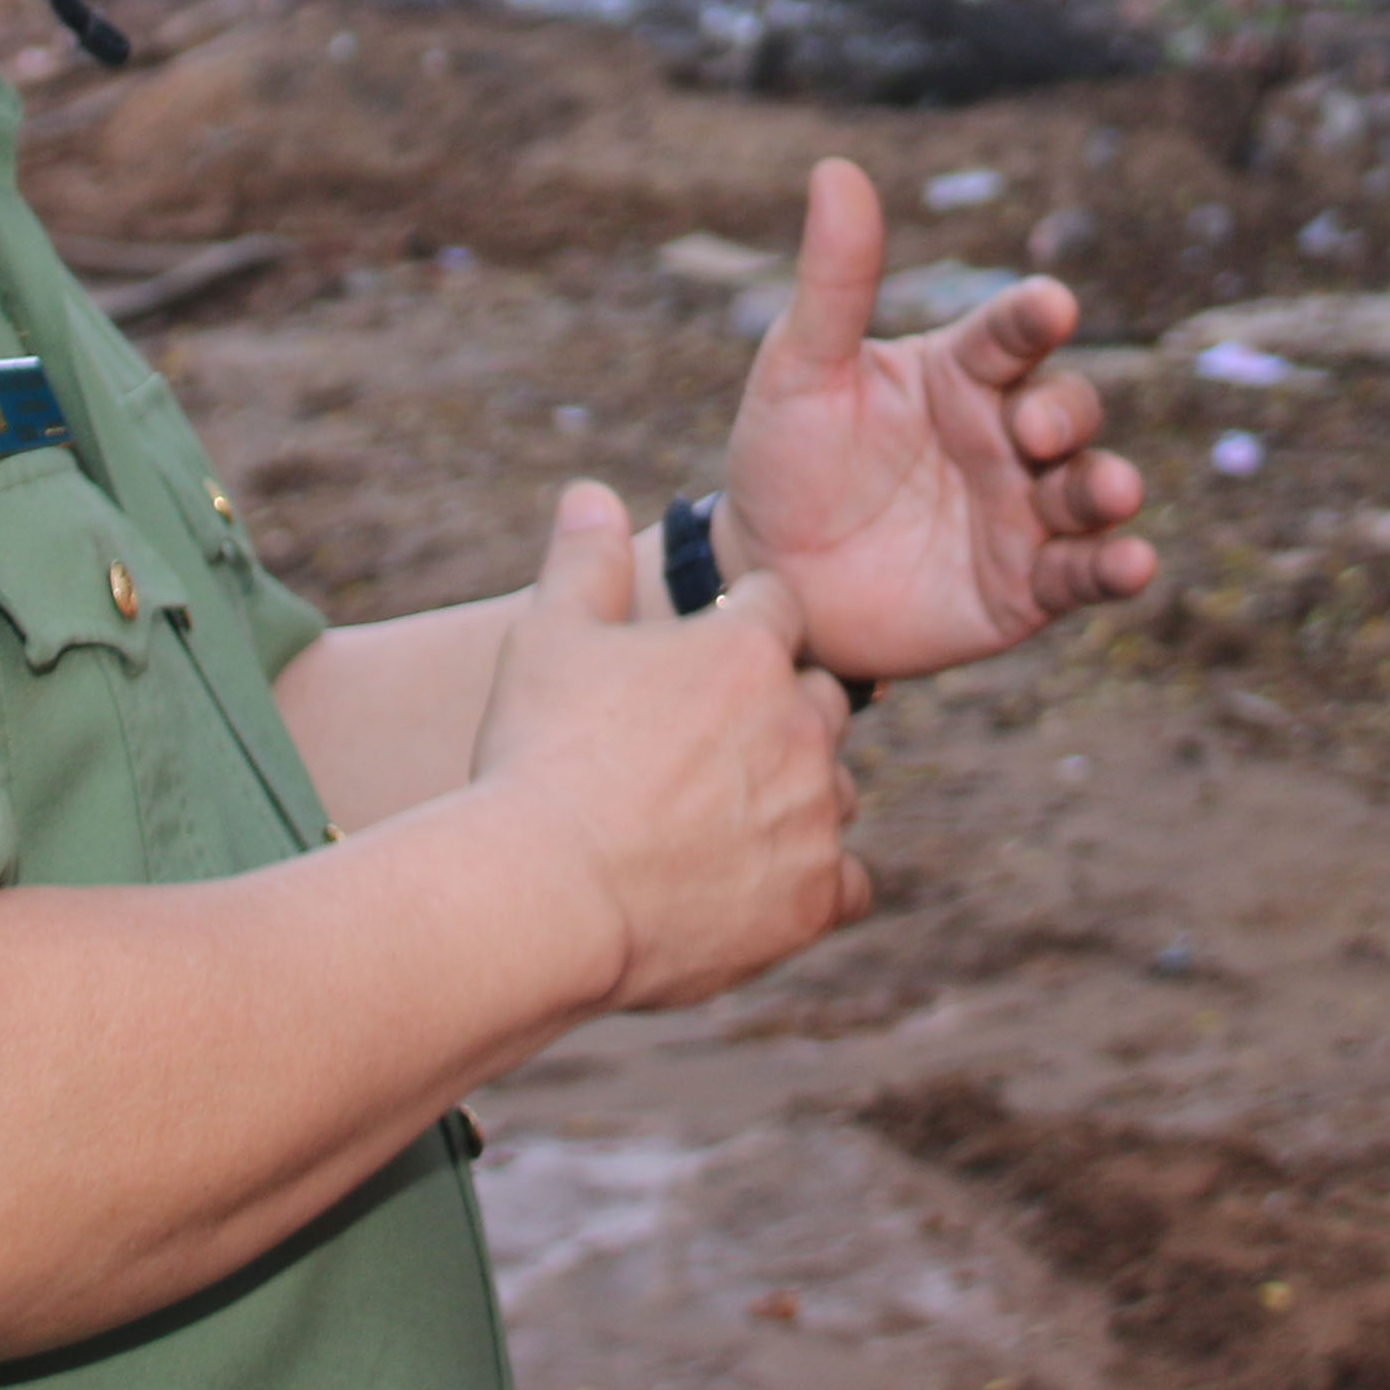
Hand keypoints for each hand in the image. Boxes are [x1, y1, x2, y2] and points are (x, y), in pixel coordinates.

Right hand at [467, 484, 865, 1013]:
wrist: (545, 894)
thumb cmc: (540, 755)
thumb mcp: (547, 638)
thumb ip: (583, 560)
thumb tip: (591, 492)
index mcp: (747, 650)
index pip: (779, 607)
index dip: (741, 626)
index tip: (701, 658)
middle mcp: (800, 725)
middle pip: (820, 698)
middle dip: (778, 712)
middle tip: (705, 748)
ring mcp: (814, 815)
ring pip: (836, 790)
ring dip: (796, 797)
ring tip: (721, 822)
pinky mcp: (814, 897)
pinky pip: (849, 882)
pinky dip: (814, 882)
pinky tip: (761, 887)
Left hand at [721, 159, 1154, 685]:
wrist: (769, 581)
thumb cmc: (785, 460)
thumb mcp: (799, 369)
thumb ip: (834, 281)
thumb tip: (836, 169)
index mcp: (959, 371)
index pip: (1010, 332)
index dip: (1034, 316)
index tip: (1050, 306)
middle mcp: (1005, 435)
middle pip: (1067, 408)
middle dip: (1064, 413)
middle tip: (1032, 429)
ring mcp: (1023, 512)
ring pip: (1088, 489)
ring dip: (1109, 488)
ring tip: (1112, 493)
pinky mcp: (1027, 587)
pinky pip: (1083, 573)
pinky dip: (1116, 567)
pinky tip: (1133, 564)